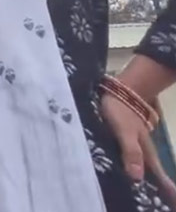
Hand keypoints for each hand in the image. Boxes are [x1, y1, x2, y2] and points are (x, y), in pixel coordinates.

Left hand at [102, 90, 175, 204]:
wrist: (118, 89)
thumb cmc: (121, 110)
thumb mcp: (124, 132)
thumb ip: (131, 152)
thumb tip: (137, 178)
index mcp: (146, 154)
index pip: (159, 178)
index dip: (168, 192)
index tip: (174, 206)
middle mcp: (145, 152)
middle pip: (155, 175)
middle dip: (162, 191)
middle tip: (167, 206)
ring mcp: (138, 145)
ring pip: (147, 168)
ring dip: (152, 181)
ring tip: (153, 196)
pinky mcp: (128, 141)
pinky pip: (136, 160)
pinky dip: (139, 170)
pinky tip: (133, 175)